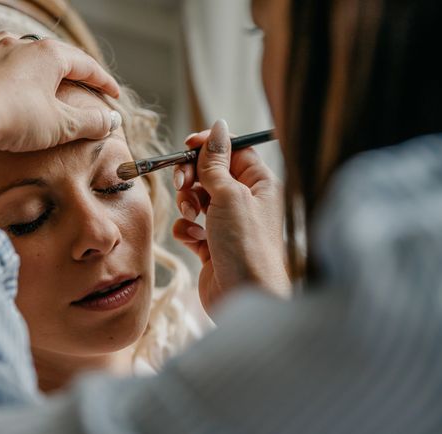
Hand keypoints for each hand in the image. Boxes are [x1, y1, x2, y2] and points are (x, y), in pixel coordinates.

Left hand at [0, 33, 119, 172]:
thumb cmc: (18, 119)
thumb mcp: (62, 125)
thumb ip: (91, 122)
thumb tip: (112, 121)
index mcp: (48, 55)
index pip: (85, 65)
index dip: (103, 81)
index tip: (114, 96)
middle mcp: (20, 46)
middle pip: (52, 55)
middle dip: (70, 69)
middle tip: (83, 83)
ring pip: (13, 46)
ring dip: (27, 56)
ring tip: (35, 62)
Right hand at [172, 119, 289, 312]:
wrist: (245, 298)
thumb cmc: (246, 245)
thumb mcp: (230, 195)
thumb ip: (216, 162)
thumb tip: (218, 127)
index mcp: (258, 183)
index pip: (232, 150)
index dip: (209, 146)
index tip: (187, 146)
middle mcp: (244, 201)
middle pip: (210, 173)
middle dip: (192, 176)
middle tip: (182, 184)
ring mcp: (227, 224)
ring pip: (196, 198)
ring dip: (187, 203)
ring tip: (192, 216)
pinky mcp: (211, 245)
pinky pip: (190, 225)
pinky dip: (187, 229)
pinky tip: (194, 239)